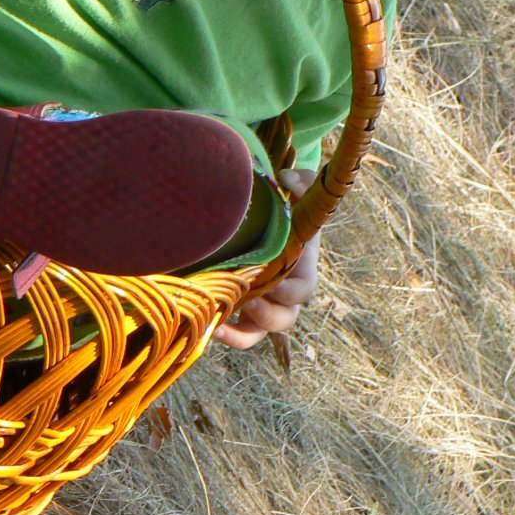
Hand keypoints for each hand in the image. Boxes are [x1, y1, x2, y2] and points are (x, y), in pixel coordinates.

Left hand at [210, 168, 318, 349]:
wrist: (273, 220)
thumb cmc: (290, 206)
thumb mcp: (302, 189)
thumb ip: (301, 181)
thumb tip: (285, 180)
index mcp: (303, 270)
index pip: (303, 292)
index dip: (289, 292)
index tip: (270, 281)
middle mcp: (286, 294)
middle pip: (285, 319)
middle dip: (266, 315)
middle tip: (248, 299)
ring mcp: (266, 304)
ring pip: (261, 332)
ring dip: (243, 332)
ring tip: (222, 320)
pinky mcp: (245, 308)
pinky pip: (241, 333)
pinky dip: (228, 335)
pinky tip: (210, 326)